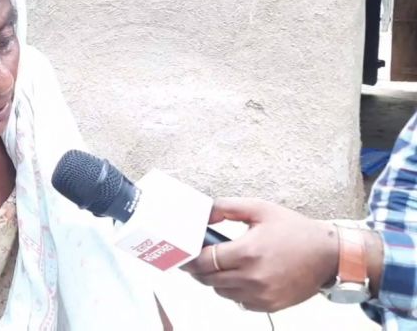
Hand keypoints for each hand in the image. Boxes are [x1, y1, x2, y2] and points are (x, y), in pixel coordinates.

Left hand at [182, 197, 338, 311]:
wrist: (329, 254)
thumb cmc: (295, 230)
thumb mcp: (259, 209)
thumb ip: (227, 208)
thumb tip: (205, 213)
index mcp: (248, 252)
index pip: (204, 262)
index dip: (190, 259)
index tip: (184, 255)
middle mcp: (253, 277)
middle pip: (208, 279)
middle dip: (200, 269)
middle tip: (200, 258)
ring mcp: (261, 295)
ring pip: (221, 292)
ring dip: (216, 280)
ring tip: (225, 264)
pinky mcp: (269, 306)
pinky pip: (239, 302)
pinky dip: (234, 291)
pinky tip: (242, 276)